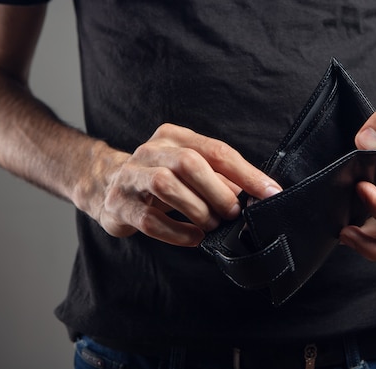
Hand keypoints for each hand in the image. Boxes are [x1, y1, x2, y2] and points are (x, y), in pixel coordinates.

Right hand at [86, 124, 281, 246]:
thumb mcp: (190, 171)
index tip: (270, 192)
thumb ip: (220, 178)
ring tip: (211, 225)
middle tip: (232, 213)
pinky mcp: (119, 203)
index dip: (247, 173)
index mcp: (175, 137)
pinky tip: (193, 237)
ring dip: (197, 210)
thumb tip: (256, 194)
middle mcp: (152, 151)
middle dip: (218, 191)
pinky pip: (150, 219)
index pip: (216, 150)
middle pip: (189, 162)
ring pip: (166, 185)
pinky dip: (177, 231)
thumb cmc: (159, 178)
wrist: (105, 186)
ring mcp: (132, 176)